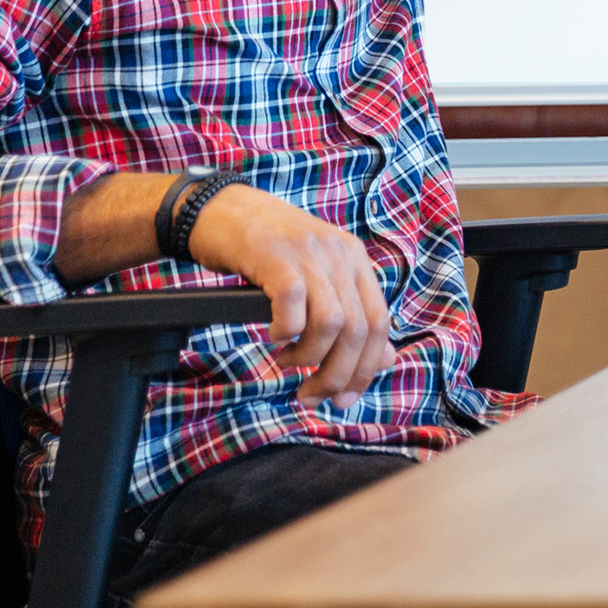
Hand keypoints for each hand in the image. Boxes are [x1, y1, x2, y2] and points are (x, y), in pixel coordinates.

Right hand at [183, 185, 398, 407]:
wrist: (222, 210)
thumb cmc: (267, 251)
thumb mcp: (316, 277)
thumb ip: (349, 313)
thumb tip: (385, 359)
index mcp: (356, 260)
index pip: (380, 323)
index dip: (366, 367)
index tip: (344, 397)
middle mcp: (340, 254)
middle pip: (358, 330)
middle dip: (337, 374)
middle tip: (311, 394)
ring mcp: (310, 253)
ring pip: (331, 324)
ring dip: (309, 356)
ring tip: (288, 360)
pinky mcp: (276, 256)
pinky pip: (293, 305)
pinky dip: (285, 332)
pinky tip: (274, 336)